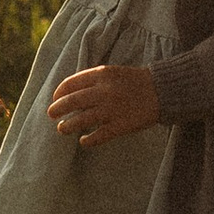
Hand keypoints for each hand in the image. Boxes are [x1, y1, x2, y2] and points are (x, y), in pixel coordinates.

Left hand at [47, 60, 161, 146]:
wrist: (162, 90)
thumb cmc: (135, 81)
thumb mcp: (112, 72)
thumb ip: (93, 79)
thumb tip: (69, 91)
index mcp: (102, 75)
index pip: (71, 83)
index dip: (59, 92)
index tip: (55, 98)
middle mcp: (104, 91)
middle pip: (72, 102)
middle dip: (58, 108)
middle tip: (51, 114)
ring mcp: (111, 110)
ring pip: (81, 120)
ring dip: (67, 126)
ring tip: (61, 128)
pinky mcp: (120, 126)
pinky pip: (98, 136)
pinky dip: (87, 140)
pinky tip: (83, 141)